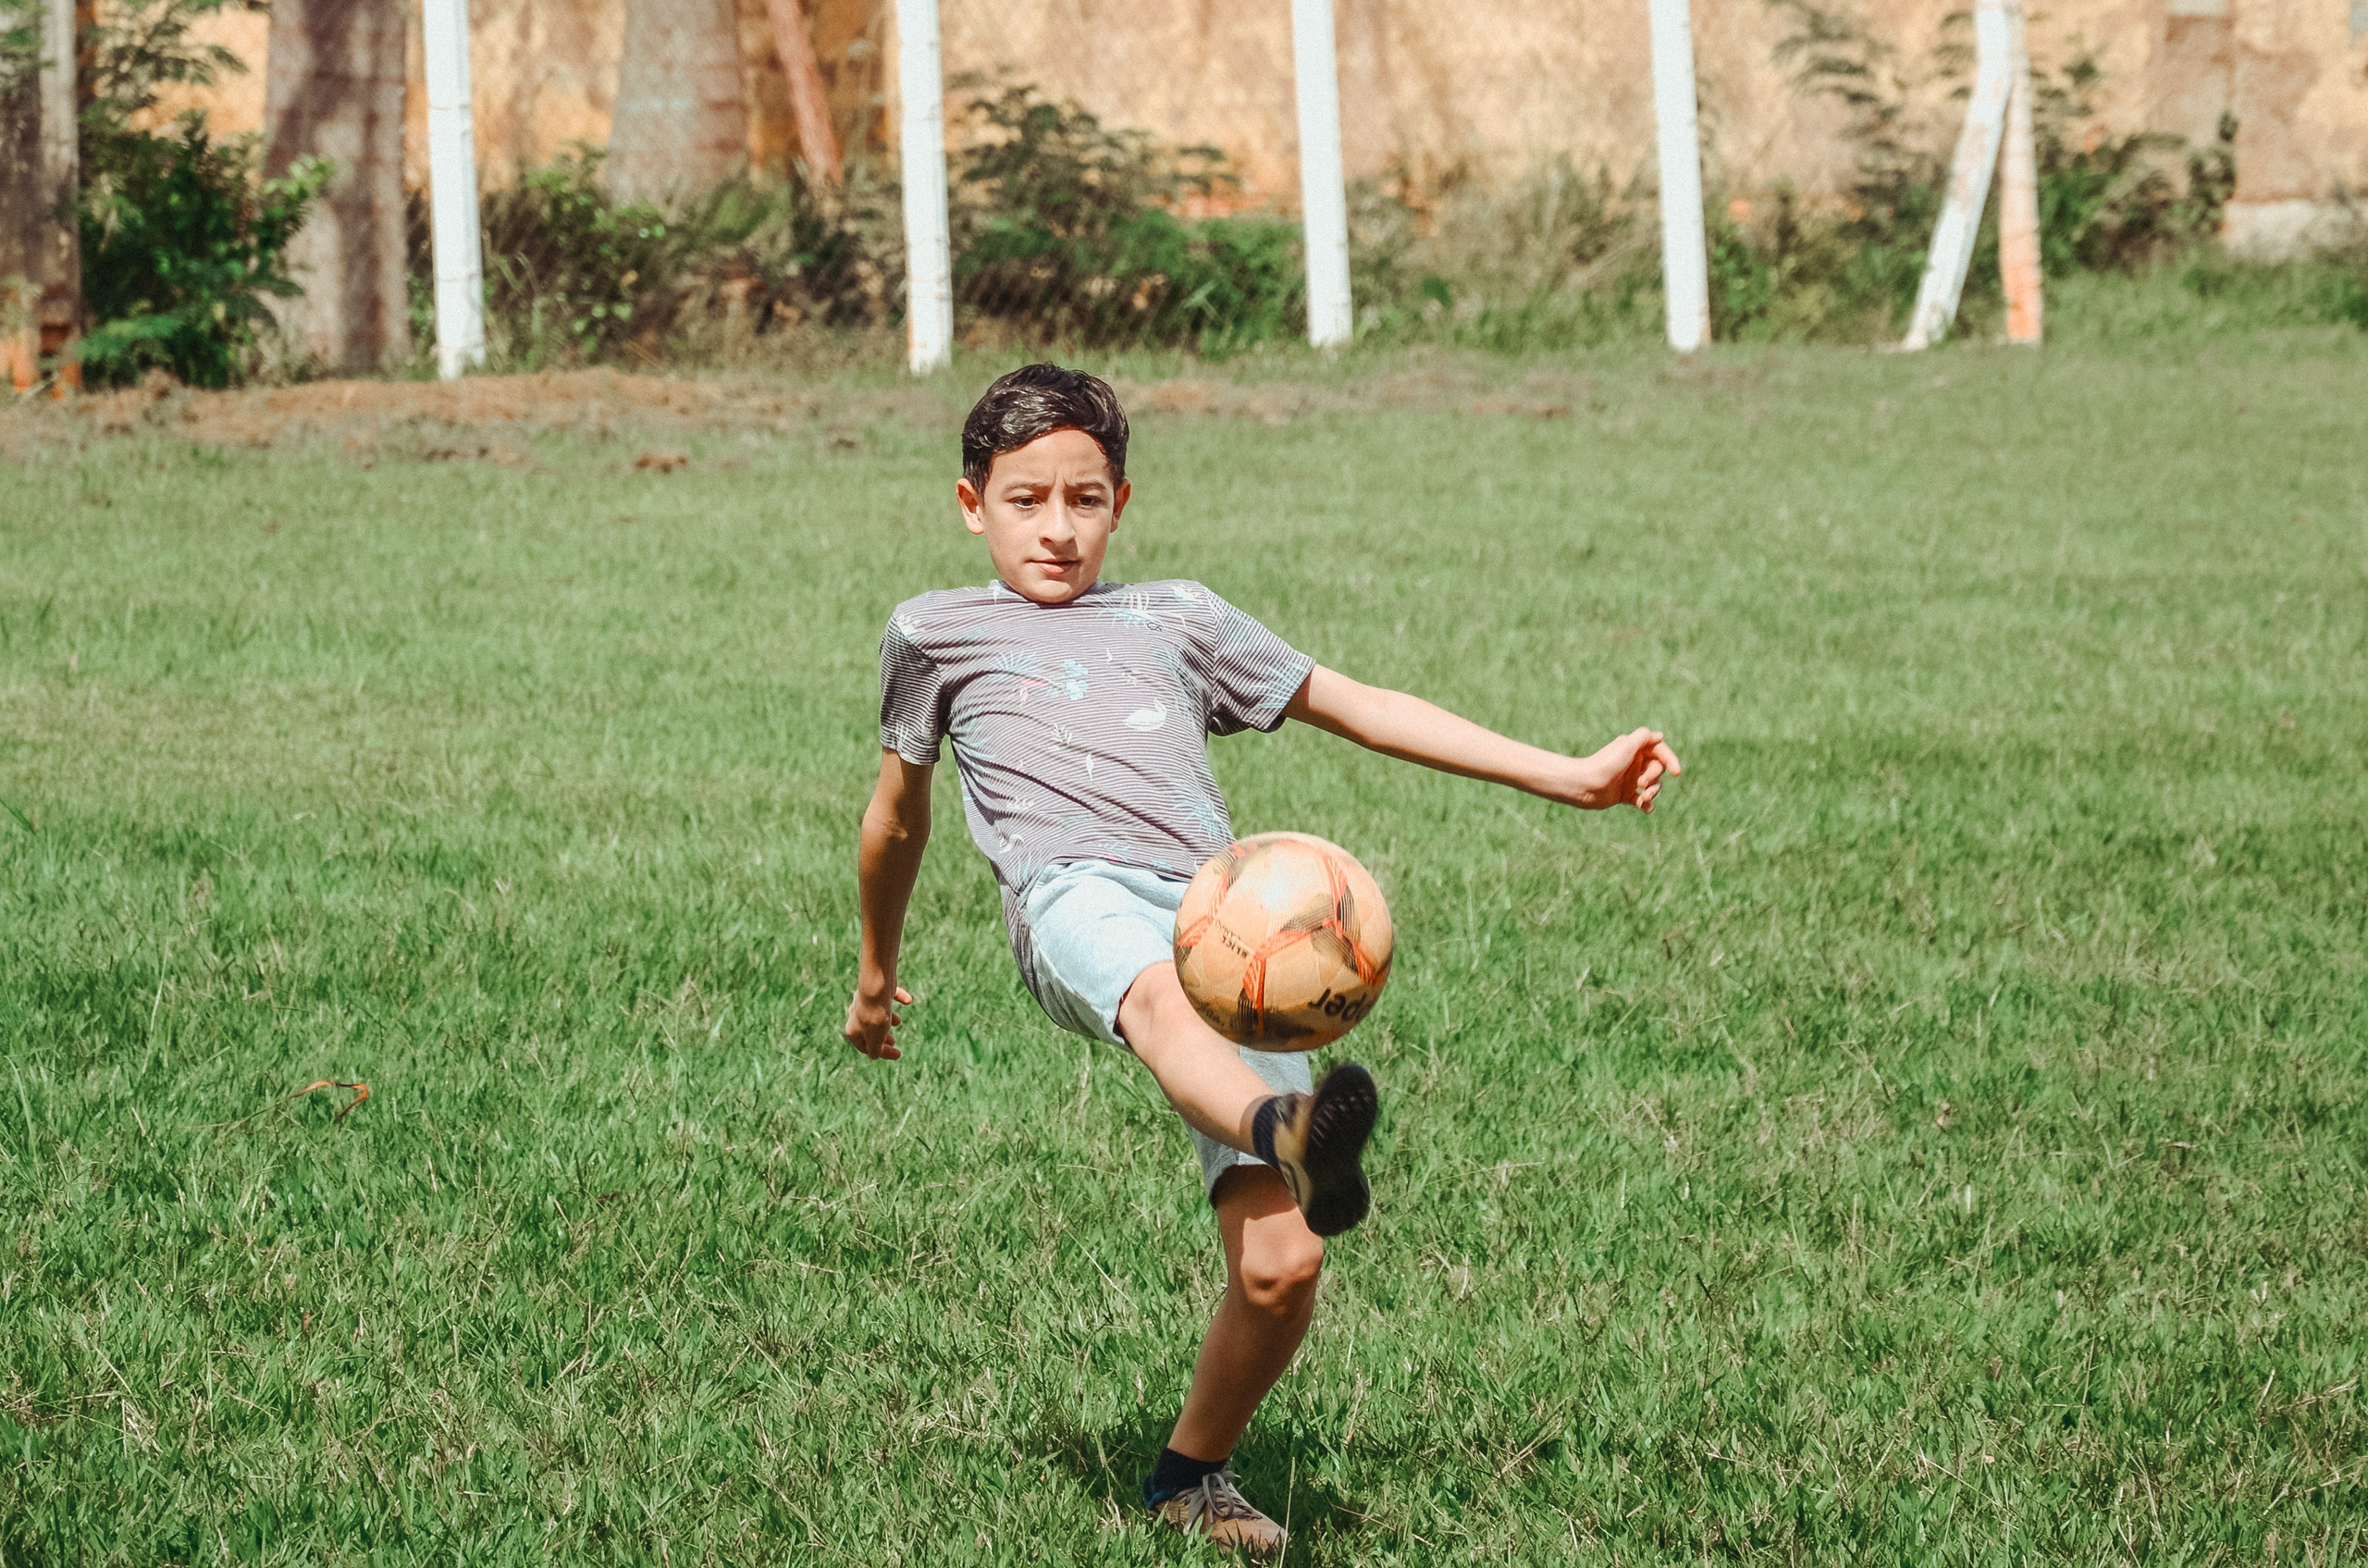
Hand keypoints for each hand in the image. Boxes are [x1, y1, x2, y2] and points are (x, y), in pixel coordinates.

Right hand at [844, 980, 913, 1059]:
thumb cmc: (876, 1015)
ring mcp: (866, 1001)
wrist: (877, 986)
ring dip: (888, 1019)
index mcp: (853, 1029)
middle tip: (893, 1042)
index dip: (882, 1053)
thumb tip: (874, 1055)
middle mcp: (856, 1015)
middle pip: (869, 1030)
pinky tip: (908, 1000)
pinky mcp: (877, 990)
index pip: (865, 1047)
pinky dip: (898, 998)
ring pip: (876, 1013)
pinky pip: (889, 995)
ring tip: (898, 1022)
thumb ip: (875, 1049)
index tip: (897, 1054)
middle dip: (882, 1038)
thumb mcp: (876, 1038)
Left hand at [1567, 728, 1681, 811]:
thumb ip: (1643, 737)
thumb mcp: (1626, 746)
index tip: (1676, 772)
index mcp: (1634, 748)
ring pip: (1653, 786)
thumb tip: (1659, 736)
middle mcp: (1634, 762)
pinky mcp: (1626, 794)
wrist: (1583, 786)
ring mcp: (1630, 779)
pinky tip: (1645, 808)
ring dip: (1652, 792)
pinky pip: (1643, 800)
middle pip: (1657, 770)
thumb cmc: (1604, 765)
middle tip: (1642, 782)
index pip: (1659, 751)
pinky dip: (1646, 804)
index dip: (1670, 760)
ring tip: (1644, 798)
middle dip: (1654, 777)